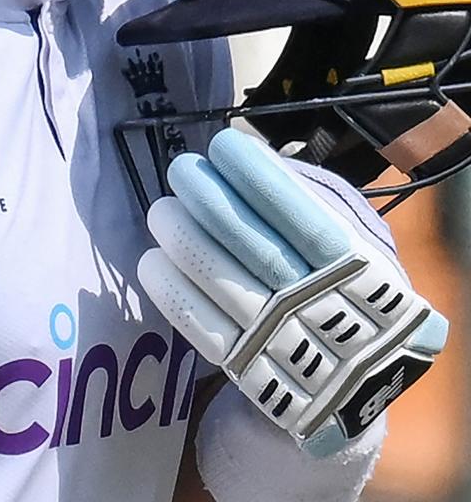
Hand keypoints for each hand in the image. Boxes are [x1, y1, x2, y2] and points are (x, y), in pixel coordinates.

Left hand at [139, 128, 447, 456]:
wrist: (368, 376)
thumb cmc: (358, 284)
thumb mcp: (362, 236)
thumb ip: (316, 199)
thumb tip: (256, 162)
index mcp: (354, 265)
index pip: (305, 219)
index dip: (260, 179)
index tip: (223, 145)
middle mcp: (318, 303)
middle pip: (259, 249)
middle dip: (211, 202)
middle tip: (181, 170)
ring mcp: (282, 341)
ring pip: (226, 286)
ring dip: (185, 241)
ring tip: (161, 210)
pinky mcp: (251, 371)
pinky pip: (206, 332)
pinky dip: (174, 295)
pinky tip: (152, 261)